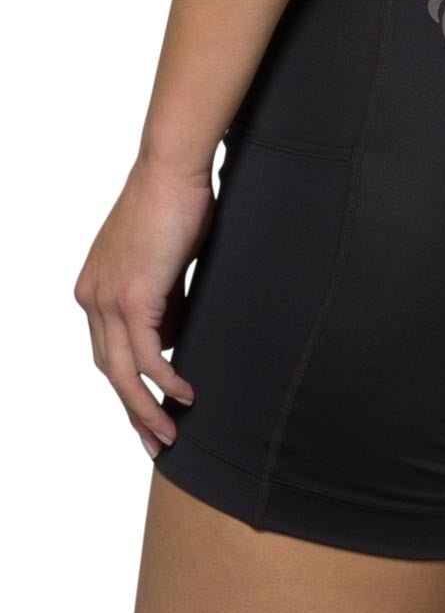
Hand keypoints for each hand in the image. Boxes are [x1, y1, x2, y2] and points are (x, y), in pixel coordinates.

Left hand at [74, 156, 214, 457]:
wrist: (170, 171)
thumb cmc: (174, 205)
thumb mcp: (165, 262)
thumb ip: (163, 300)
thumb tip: (173, 334)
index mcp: (95, 290)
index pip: (110, 351)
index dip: (129, 387)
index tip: (150, 413)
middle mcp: (92, 298)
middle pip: (110, 369)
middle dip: (133, 411)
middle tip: (157, 442)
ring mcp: (107, 298)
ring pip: (122, 371)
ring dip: (145, 408)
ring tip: (170, 434)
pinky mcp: (131, 296)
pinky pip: (147, 354)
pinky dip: (164, 380)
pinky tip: (184, 395)